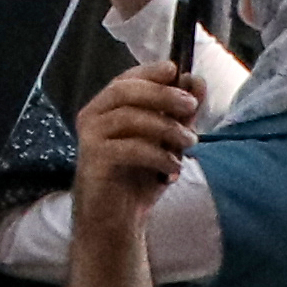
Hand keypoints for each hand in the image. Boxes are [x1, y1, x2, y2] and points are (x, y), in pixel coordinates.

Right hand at [70, 62, 205, 237]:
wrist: (115, 218)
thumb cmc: (138, 177)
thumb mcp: (166, 142)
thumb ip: (179, 114)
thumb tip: (195, 82)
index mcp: (106, 108)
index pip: (126, 79)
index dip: (150, 71)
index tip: (176, 69)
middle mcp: (93, 116)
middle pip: (125, 91)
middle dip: (162, 95)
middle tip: (191, 105)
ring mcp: (91, 137)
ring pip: (129, 117)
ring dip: (167, 128)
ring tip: (189, 143)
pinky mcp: (95, 159)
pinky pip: (131, 148)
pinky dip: (159, 155)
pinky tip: (173, 168)